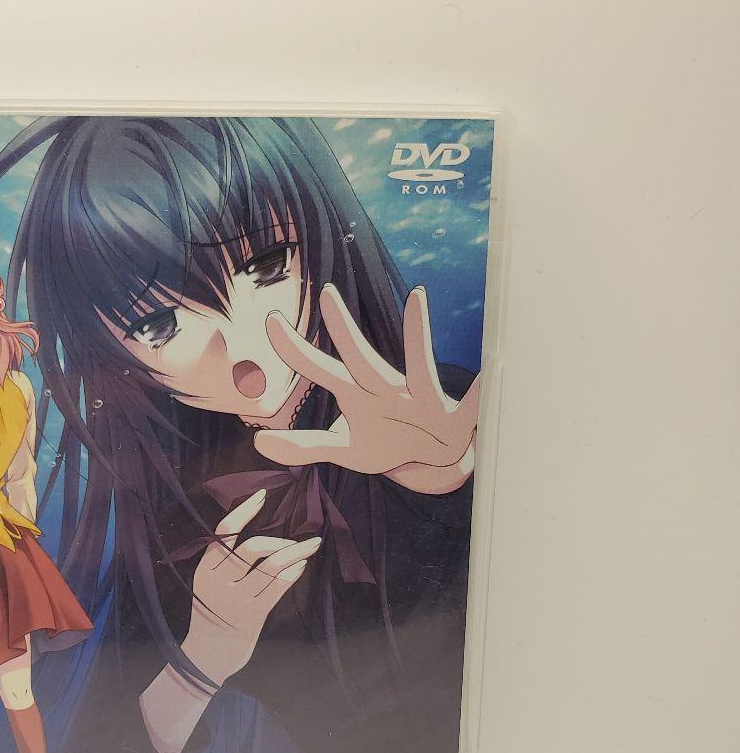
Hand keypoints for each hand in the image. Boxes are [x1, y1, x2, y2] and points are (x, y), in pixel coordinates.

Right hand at [181, 488, 320, 685]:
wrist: (208, 654)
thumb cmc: (211, 612)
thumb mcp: (208, 583)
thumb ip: (224, 561)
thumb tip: (258, 534)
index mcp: (205, 569)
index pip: (224, 533)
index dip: (244, 511)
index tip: (262, 496)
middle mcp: (219, 582)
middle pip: (253, 549)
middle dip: (280, 540)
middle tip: (299, 538)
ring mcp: (237, 600)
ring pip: (271, 567)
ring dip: (296, 553)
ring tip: (312, 545)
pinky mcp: (254, 615)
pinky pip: (277, 587)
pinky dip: (292, 572)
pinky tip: (301, 565)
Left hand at [254, 285, 479, 485]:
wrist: (432, 459)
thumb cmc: (386, 444)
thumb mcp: (344, 449)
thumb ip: (305, 445)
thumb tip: (259, 443)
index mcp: (358, 394)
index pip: (319, 369)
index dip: (294, 351)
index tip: (270, 322)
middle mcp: (386, 388)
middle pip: (360, 358)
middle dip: (344, 329)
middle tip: (326, 293)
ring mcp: (419, 399)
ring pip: (417, 367)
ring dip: (417, 334)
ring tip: (418, 298)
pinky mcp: (454, 417)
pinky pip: (471, 402)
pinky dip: (482, 387)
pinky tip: (494, 365)